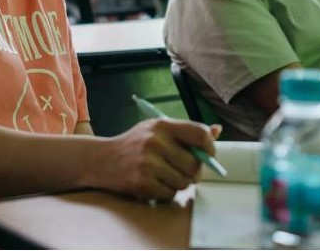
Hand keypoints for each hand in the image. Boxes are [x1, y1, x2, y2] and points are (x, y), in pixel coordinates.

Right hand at [91, 118, 220, 201]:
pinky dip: (166, 193)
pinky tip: (154, 183)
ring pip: (184, 182)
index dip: (210, 147)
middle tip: (184, 170)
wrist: (101, 159)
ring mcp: (148, 162)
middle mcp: (155, 141)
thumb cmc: (135, 144)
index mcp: (162, 125)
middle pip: (194, 164)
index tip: (208, 154)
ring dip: (179, 184)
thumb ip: (186, 132)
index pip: (200, 134)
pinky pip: (169, 194)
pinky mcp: (142, 181)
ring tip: (165, 176)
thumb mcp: (157, 130)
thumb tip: (217, 130)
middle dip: (193, 172)